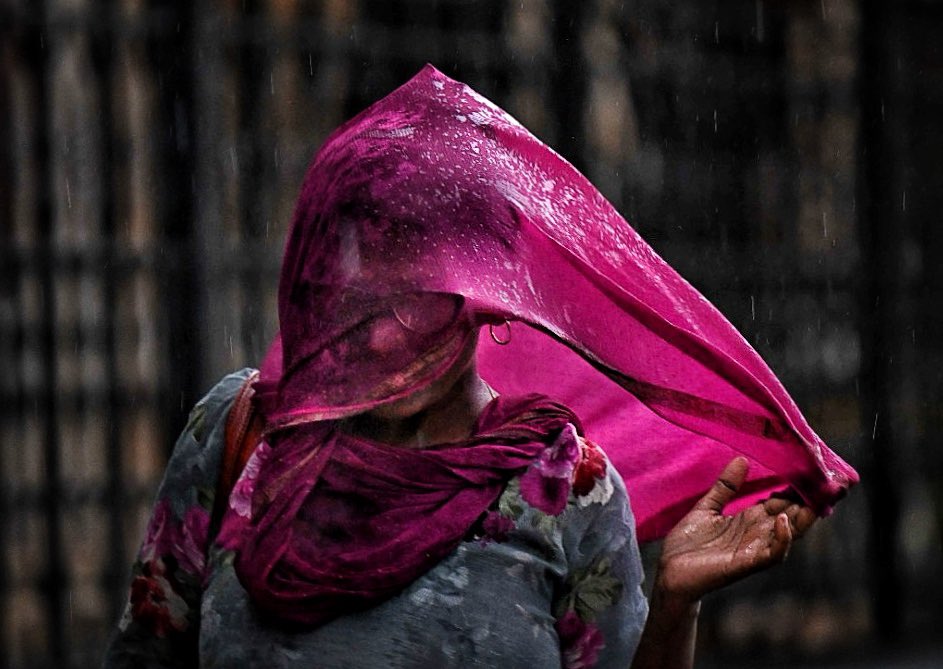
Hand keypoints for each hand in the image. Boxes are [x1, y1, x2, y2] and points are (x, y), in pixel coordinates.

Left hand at [656, 457, 816, 602]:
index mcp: (749, 519)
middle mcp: (757, 533)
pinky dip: (782, 539)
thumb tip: (742, 459)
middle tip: (831, 484)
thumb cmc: (688, 543)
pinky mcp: (746, 563)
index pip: (781, 501)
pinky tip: (784, 521)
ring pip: (789, 533)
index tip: (812, 470)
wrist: (670, 571)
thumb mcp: (707, 507)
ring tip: (814, 501)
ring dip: (803, 519)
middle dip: (811, 502)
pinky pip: (772, 554)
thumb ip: (725, 486)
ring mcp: (754, 548)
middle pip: (792, 515)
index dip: (797, 488)